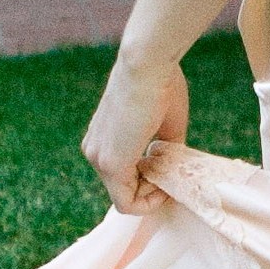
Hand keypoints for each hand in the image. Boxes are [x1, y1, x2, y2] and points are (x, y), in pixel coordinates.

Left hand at [81, 46, 188, 212]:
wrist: (147, 65)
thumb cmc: (159, 83)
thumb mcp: (164, 124)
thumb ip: (164, 149)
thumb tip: (174, 167)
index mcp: (102, 139)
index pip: (122, 176)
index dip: (150, 182)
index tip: (171, 171)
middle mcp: (94, 151)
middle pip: (124, 190)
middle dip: (153, 189)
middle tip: (175, 176)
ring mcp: (99, 159)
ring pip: (125, 199)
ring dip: (153, 194)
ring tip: (172, 175)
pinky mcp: (111, 165)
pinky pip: (127, 203)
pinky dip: (149, 202)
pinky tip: (167, 186)